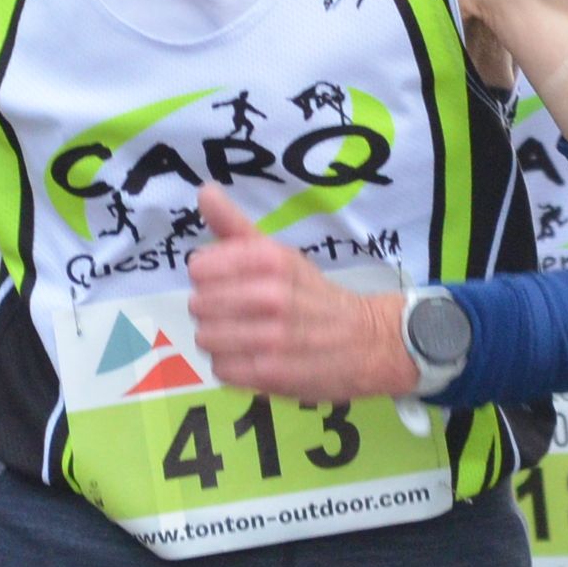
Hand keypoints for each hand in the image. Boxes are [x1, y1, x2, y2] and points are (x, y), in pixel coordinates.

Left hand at [185, 188, 413, 404]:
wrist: (368, 342)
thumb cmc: (313, 294)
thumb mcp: (279, 254)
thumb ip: (235, 226)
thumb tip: (204, 190)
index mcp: (271, 259)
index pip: (200, 268)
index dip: (208, 278)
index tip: (226, 282)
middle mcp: (272, 295)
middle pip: (199, 305)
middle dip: (212, 310)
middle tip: (238, 313)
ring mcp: (272, 338)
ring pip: (206, 338)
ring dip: (220, 341)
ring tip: (245, 337)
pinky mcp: (273, 375)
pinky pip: (221, 370)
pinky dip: (232, 367)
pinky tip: (252, 359)